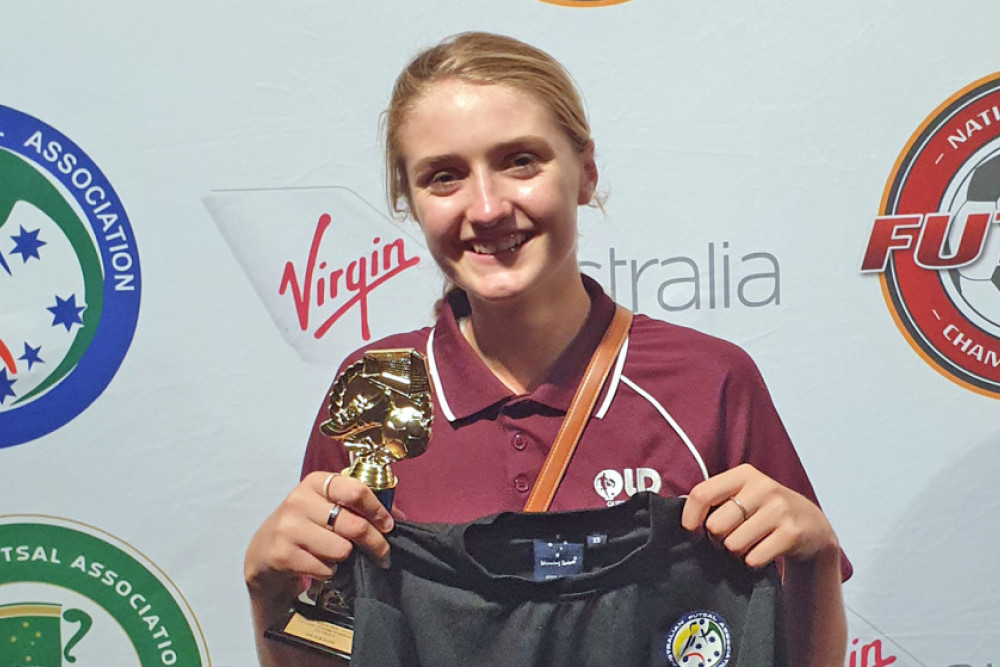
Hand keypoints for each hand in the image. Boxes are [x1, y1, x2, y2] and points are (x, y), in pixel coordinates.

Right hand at [244, 471, 394, 592]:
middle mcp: (299, 500)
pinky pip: (325, 568)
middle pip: (354, 525)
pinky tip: (320, 565)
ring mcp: (288, 527)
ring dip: (346, 558)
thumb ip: (361, 508)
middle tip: (382, 555)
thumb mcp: (327, 507)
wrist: (263, 552)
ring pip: (341, 550)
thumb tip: (399, 517)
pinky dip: (330, 572)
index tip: (388, 526)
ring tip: (337, 556)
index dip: (378, 510)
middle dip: (376, 544)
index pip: (357, 490)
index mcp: (316, 483)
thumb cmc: (306, 526)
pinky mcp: (283, 554)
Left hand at [681, 463, 838, 568]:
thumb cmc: (765, 510)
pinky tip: (762, 552)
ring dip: (736, 552)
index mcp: (744, 474)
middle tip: (730, 538)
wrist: (812, 525)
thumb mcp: (743, 494)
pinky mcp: (792, 533)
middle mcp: (763, 487)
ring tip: (748, 544)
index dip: (690, 517)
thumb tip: (679, 508)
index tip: (692, 530)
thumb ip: (715, 498)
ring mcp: (779, 509)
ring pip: (733, 544)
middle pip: (716, 525)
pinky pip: (753, 558)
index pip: (702, 493)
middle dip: (718, 538)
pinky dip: (752, 561)